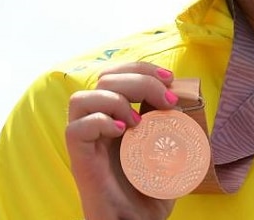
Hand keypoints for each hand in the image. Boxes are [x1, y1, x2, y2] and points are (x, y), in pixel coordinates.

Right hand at [66, 62, 178, 219]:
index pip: (119, 73)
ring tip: (140, 121)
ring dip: (116, 99)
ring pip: (80, 98)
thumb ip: (168, 119)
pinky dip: (100, 122)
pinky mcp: (80, 161)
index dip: (142, 68)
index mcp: (117, 114)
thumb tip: (178, 92)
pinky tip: (125, 132)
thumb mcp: (168, 144)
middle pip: (104, 78)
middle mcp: (98, 123)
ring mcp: (87, 141)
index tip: (170, 78)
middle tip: (167, 100)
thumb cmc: (154, 186)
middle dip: (139, 79)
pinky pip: (75, 129)